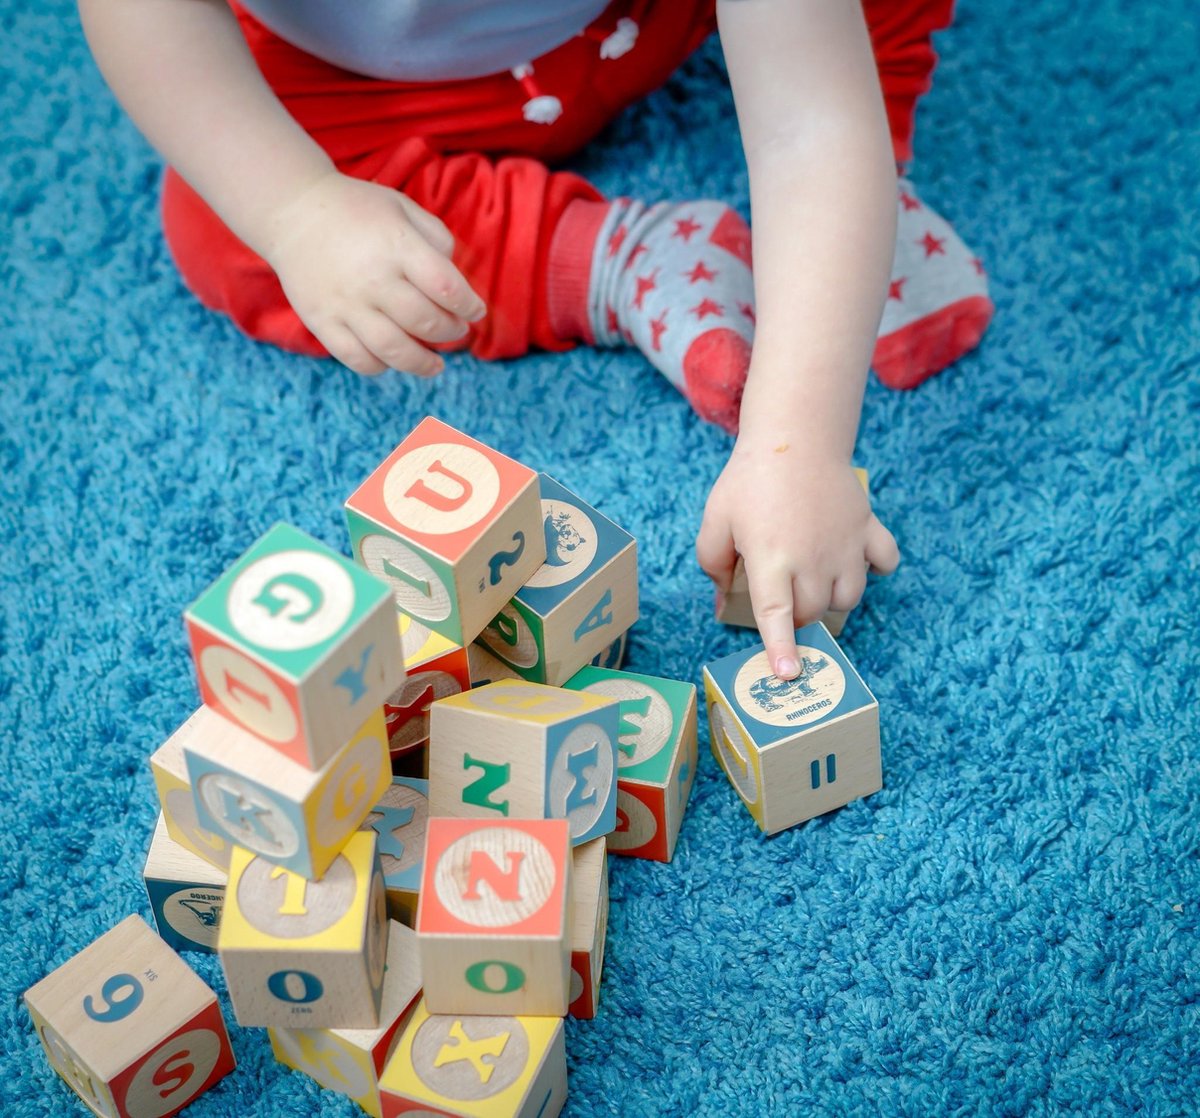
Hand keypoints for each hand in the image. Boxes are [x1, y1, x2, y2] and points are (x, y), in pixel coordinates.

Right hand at [262, 171, 485, 375]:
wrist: (293, 211)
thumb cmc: (358, 211)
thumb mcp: (404, 208)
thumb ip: (437, 239)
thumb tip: (457, 283)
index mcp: (397, 246)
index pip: (446, 287)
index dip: (468, 305)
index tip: (475, 311)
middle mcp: (373, 279)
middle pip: (425, 322)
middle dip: (450, 332)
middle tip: (456, 330)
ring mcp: (346, 305)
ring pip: (395, 351)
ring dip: (423, 363)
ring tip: (436, 365)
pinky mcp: (323, 322)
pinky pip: (358, 359)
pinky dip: (382, 367)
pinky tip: (393, 360)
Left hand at [696, 438, 899, 679]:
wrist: (794, 437)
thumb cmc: (749, 480)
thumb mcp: (715, 520)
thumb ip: (713, 564)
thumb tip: (724, 600)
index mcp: (772, 557)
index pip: (776, 614)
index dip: (781, 647)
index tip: (788, 675)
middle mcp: (813, 558)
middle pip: (812, 612)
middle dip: (795, 615)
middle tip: (781, 591)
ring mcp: (846, 545)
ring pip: (847, 598)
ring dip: (829, 599)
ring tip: (811, 578)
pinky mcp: (868, 528)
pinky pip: (884, 563)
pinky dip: (874, 569)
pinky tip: (853, 560)